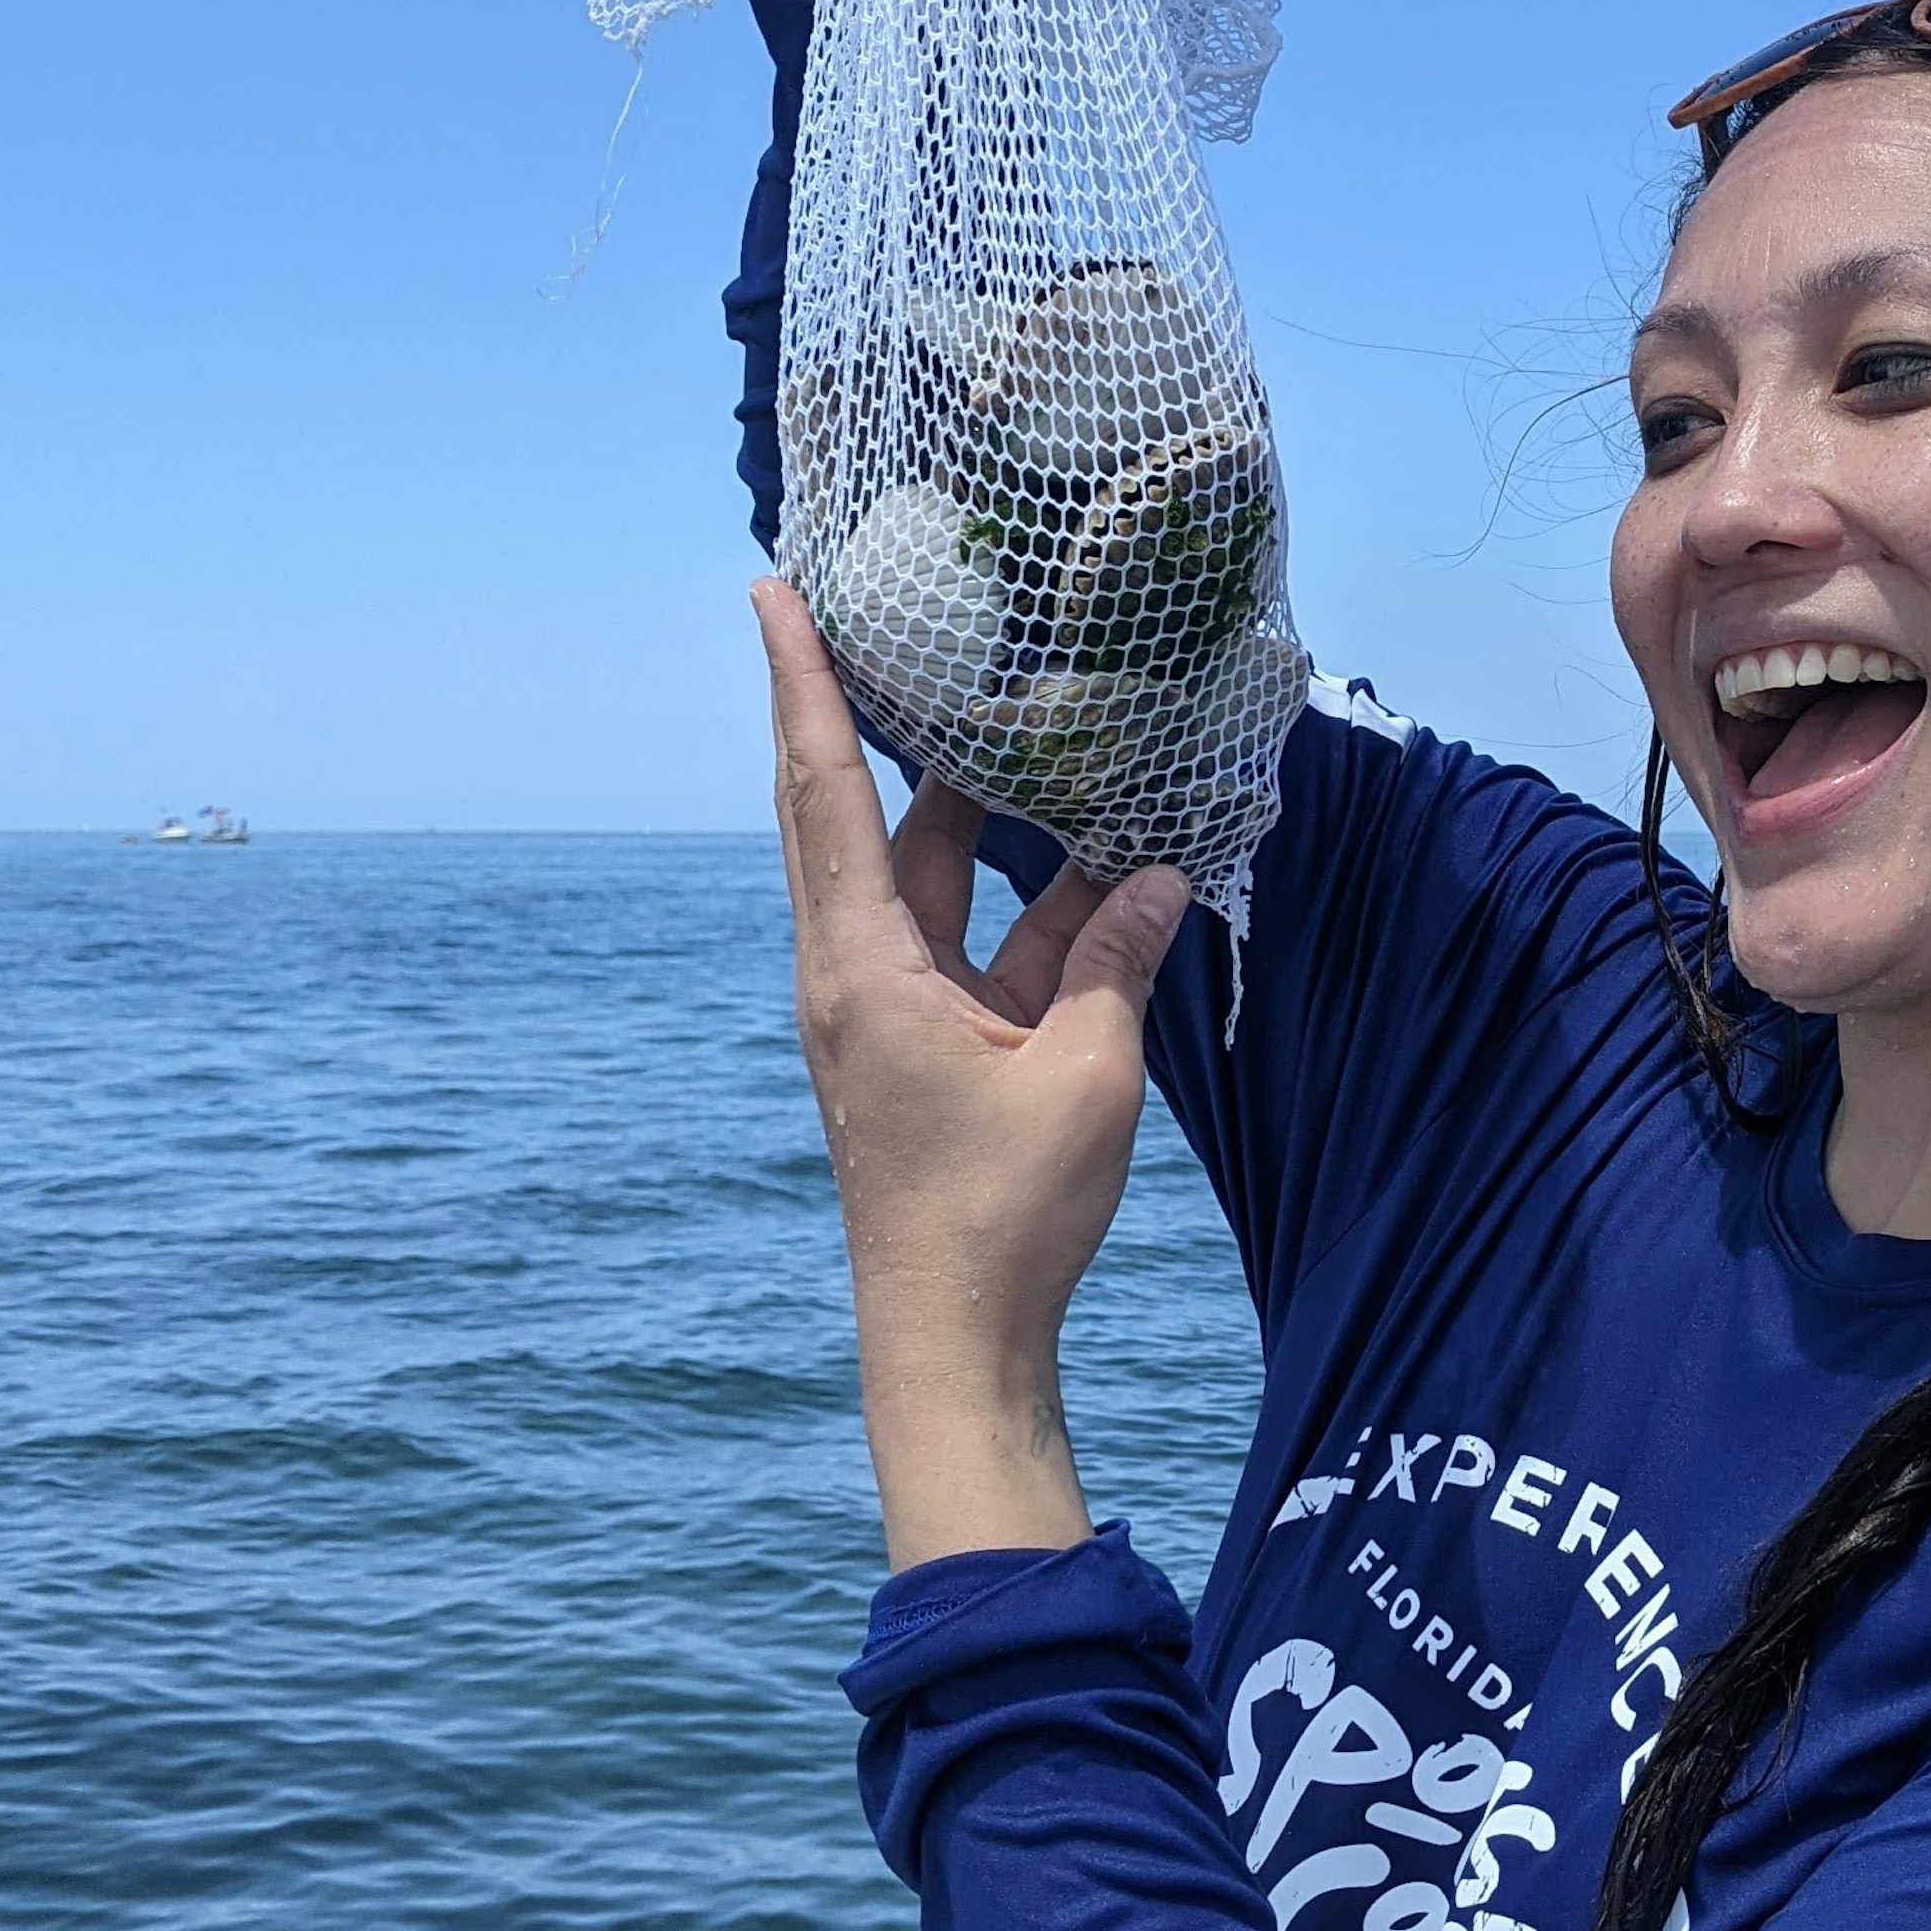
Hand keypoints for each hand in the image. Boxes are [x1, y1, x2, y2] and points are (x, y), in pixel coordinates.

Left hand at [756, 581, 1186, 1568]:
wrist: (951, 1338)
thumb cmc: (1004, 1215)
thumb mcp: (1084, 1075)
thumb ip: (1117, 963)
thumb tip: (1158, 871)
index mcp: (864, 966)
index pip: (823, 789)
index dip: (802, 684)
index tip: (772, 591)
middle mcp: (852, 972)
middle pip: (854, 812)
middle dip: (867, 715)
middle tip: (888, 619)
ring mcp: (883, 1009)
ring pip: (925, 875)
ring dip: (980, 814)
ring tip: (1038, 729)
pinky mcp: (921, 1045)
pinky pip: (968, 939)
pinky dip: (1022, 900)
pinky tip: (1099, 868)